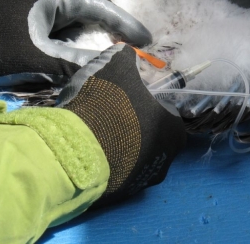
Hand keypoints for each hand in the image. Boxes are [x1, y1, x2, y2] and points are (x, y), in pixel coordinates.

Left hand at [0, 0, 151, 84]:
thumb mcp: (40, 58)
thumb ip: (78, 63)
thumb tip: (109, 70)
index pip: (100, 7)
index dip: (125, 24)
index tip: (147, 39)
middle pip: (92, 10)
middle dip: (114, 29)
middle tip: (138, 46)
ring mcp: (39, 4)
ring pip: (78, 20)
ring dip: (96, 35)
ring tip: (119, 51)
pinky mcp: (31, 17)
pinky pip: (63, 27)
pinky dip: (77, 40)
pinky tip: (86, 54)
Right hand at [57, 43, 185, 205]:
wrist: (75, 149)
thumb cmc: (107, 105)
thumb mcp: (116, 66)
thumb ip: (126, 57)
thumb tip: (126, 53)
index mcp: (174, 132)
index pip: (166, 114)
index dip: (148, 103)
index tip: (129, 98)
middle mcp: (165, 161)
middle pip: (152, 138)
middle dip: (135, 126)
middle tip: (111, 114)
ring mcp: (142, 182)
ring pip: (135, 158)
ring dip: (121, 146)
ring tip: (96, 132)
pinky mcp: (118, 196)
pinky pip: (116, 173)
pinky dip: (106, 162)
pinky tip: (89, 150)